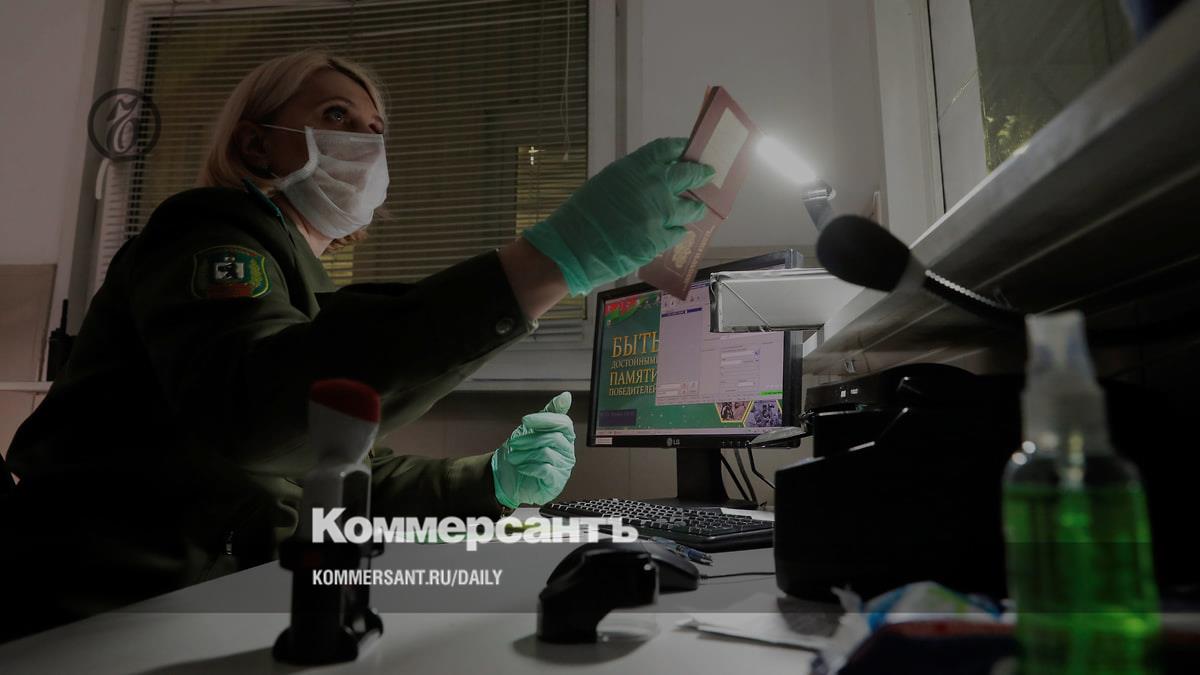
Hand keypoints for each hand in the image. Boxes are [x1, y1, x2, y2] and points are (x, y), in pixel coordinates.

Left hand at [491, 392, 575, 507]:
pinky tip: (521, 467)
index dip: (544, 420)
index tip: (525, 420)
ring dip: (525, 454)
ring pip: (546, 453)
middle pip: (553, 438)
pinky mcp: (556, 482)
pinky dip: (529, 467)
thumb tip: (566, 395)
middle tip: (513, 443)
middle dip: (529, 439)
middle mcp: (568, 452)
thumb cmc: (522, 450)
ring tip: (514, 457)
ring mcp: (564, 468)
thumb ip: (550, 413)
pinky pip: (545, 470)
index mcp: (565, 436)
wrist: (508, 476)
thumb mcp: (533, 428)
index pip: (564, 423)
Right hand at [523, 138, 714, 295]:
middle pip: (689, 175)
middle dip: (700, 174)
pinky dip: (677, 231)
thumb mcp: (607, 182)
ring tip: (697, 209)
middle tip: (707, 174)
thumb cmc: (581, 215)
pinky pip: (677, 233)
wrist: (571, 248)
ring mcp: (659, 214)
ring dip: (695, 207)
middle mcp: (652, 186)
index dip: (682, 149)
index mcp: (635, 167)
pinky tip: (674, 232)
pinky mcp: (659, 239)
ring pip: (690, 207)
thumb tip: (655, 179)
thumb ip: (634, 179)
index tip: (689, 150)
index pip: (668, 149)